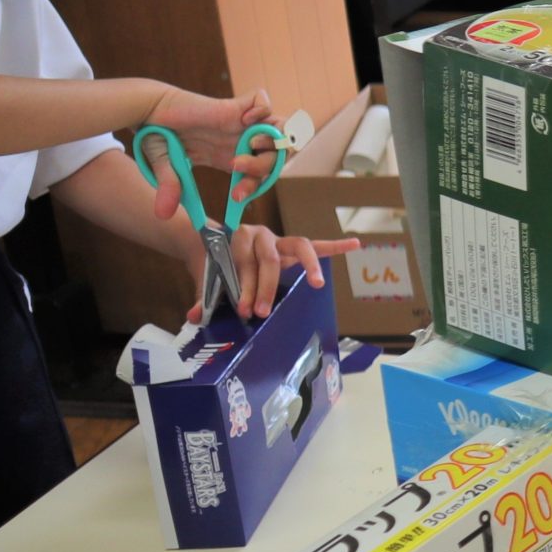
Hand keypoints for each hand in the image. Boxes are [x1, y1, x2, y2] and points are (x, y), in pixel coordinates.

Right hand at [141, 86, 277, 218]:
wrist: (148, 110)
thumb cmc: (159, 137)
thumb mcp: (167, 168)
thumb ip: (170, 187)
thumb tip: (162, 214)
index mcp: (228, 158)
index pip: (258, 176)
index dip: (253, 187)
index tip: (235, 196)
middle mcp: (239, 141)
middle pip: (273, 156)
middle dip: (263, 167)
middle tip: (236, 166)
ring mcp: (239, 122)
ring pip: (276, 130)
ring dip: (271, 140)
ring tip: (249, 144)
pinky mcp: (235, 104)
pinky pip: (262, 102)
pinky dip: (262, 110)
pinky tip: (244, 119)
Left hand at [190, 224, 359, 322]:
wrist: (209, 245)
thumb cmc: (212, 264)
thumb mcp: (206, 278)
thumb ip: (203, 296)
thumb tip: (195, 316)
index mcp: (238, 240)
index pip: (245, 262)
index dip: (244, 286)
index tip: (242, 308)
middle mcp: (261, 235)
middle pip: (268, 259)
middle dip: (266, 287)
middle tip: (262, 312)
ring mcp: (279, 240)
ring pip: (298, 247)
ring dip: (308, 266)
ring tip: (316, 283)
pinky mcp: (291, 248)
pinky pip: (317, 246)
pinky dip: (335, 245)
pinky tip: (355, 244)